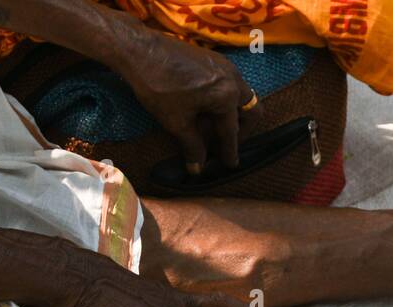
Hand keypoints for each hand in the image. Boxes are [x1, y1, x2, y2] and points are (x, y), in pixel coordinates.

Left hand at [115, 32, 259, 173]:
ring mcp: (226, 66)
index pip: (231, 131)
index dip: (229, 151)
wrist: (141, 51)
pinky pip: (230, 83)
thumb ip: (192, 146)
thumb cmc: (159, 87)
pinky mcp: (215, 59)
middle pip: (251, 109)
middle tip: (228, 144)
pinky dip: (225, 100)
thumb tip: (197, 169)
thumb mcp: (176, 122)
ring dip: (233, 114)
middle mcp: (233, 79)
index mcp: (226, 95)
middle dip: (243, 130)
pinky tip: (206, 108)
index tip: (230, 165)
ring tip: (214, 128)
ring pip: (241, 95)